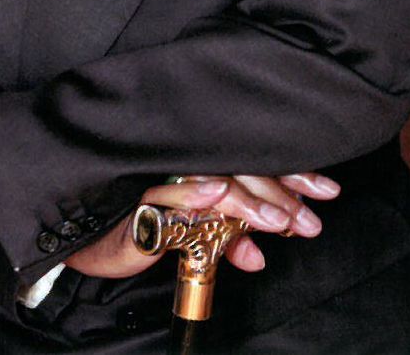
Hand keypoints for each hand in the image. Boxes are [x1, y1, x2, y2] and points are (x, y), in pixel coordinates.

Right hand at [65, 171, 339, 278]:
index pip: (252, 161)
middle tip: (310, 221)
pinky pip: (170, 190)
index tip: (327, 190)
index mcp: (202, 161)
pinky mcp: (137, 191)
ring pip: (214, 178)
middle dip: (281, 194)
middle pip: (241, 166)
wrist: (82, 235)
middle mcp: (185, 159)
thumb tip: (261, 251)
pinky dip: (195, 194)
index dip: (291, 173)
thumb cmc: (138, 227)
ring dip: (249, 203)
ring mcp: (162, 172)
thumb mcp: (190, 236)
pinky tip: (218, 202)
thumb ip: (225, 234)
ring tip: (278, 225)